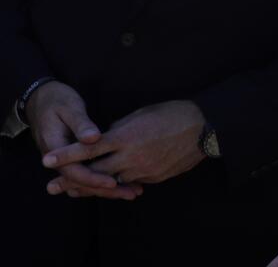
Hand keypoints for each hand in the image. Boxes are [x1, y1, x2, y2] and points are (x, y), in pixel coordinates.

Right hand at [25, 81, 140, 199]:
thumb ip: (81, 124)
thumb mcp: (69, 108)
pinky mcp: (74, 157)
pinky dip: (104, 177)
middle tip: (132, 194)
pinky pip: (88, 171)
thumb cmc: (57, 100)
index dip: (94, 178)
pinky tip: (124, 181)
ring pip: (87, 179)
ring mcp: (66, 159)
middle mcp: (59, 159)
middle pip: (83, 181)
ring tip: (133, 191)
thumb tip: (94, 139)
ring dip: (108, 187)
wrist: (40, 99)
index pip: (74, 171)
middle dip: (106, 189)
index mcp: (55, 148)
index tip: (113, 182)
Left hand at [42, 100, 204, 192]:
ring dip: (95, 184)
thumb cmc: (173, 113)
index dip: (66, 155)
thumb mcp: (141, 113)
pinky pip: (132, 181)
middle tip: (53, 186)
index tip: (47, 160)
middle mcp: (131, 156)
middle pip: (95, 173)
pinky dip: (121, 181)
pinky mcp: (154, 178)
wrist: (204, 128)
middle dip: (72, 180)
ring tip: (77, 189)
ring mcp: (143, 169)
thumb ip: (120, 127)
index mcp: (126, 136)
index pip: (89, 148)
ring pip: (112, 182)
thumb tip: (105, 136)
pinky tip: (115, 181)